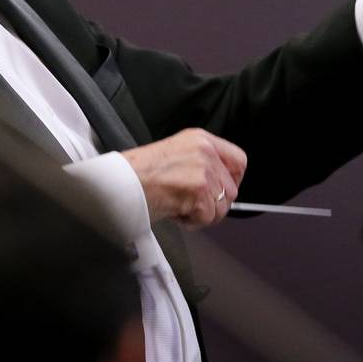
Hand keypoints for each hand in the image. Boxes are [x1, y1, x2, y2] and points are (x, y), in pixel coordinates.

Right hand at [121, 128, 246, 227]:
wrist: (123, 182)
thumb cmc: (140, 172)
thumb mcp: (176, 153)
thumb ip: (201, 163)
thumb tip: (219, 184)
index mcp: (201, 139)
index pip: (239, 160)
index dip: (234, 179)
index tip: (223, 190)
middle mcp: (205, 152)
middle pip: (232, 189)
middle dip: (214, 204)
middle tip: (192, 204)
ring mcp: (204, 170)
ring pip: (222, 207)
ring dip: (202, 214)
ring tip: (180, 206)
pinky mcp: (199, 190)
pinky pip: (208, 217)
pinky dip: (192, 222)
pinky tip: (176, 211)